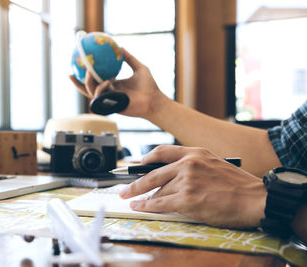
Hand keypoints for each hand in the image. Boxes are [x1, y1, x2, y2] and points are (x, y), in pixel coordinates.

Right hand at [69, 48, 168, 118]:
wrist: (154, 100)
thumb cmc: (149, 86)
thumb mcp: (139, 68)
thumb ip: (129, 58)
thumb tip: (120, 46)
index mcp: (113, 84)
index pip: (97, 80)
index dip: (87, 74)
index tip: (80, 65)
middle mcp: (109, 92)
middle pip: (89, 88)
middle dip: (79, 81)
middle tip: (76, 69)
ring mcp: (109, 99)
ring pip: (92, 92)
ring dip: (88, 82)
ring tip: (89, 72)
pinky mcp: (111, 106)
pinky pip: (102, 98)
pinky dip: (102, 89)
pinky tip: (107, 82)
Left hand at [119, 145, 266, 228]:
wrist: (254, 198)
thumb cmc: (238, 185)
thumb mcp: (214, 164)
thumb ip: (192, 166)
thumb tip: (171, 176)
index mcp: (195, 152)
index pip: (162, 152)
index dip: (145, 159)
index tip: (137, 165)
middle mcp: (188, 164)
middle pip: (152, 173)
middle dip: (135, 183)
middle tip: (124, 189)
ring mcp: (186, 181)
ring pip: (157, 190)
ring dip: (144, 198)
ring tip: (134, 201)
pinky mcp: (187, 199)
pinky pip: (160, 203)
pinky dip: (146, 206)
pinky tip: (139, 207)